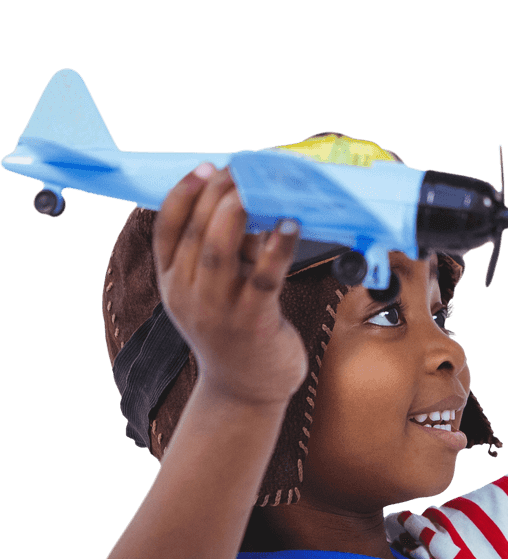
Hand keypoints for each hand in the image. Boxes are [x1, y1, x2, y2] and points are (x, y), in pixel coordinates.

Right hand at [152, 165, 308, 407]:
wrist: (244, 391)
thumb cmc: (234, 333)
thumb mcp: (215, 291)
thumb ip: (225, 252)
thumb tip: (246, 205)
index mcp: (173, 282)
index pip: (167, 228)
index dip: (184, 193)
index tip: (207, 167)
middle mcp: (189, 294)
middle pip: (196, 232)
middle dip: (217, 194)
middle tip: (241, 168)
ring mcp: (218, 310)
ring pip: (220, 250)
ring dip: (237, 213)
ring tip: (256, 187)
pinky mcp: (253, 322)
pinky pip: (264, 278)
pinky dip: (277, 248)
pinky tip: (290, 225)